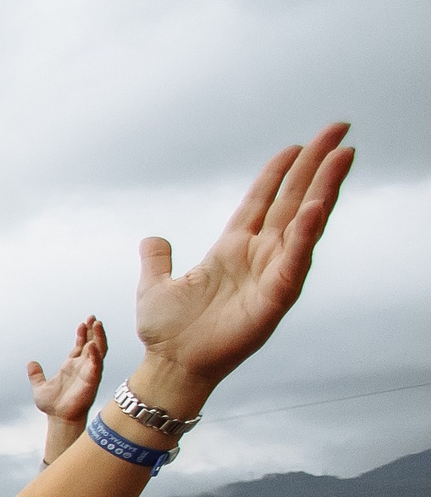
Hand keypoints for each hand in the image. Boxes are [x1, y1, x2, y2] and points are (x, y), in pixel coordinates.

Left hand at [26, 317, 107, 425]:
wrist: (58, 418)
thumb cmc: (53, 405)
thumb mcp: (40, 386)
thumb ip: (36, 374)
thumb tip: (31, 363)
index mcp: (71, 366)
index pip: (80, 345)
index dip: (82, 334)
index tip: (82, 323)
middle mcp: (82, 367)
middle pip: (92, 344)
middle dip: (94, 331)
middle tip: (93, 318)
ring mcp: (88, 372)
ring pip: (98, 351)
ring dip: (99, 338)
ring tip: (97, 324)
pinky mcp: (91, 381)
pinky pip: (96, 365)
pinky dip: (95, 355)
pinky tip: (92, 346)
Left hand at [131, 124, 353, 405]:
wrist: (169, 366)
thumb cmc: (166, 332)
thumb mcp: (155, 285)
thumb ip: (157, 259)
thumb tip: (153, 238)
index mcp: (232, 248)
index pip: (263, 199)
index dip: (280, 170)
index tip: (299, 143)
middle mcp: (258, 256)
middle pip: (293, 200)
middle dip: (316, 165)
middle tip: (339, 130)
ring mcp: (270, 274)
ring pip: (304, 222)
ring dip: (323, 188)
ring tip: (342, 155)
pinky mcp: (274, 298)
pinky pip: (294, 261)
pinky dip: (305, 235)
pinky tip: (315, 207)